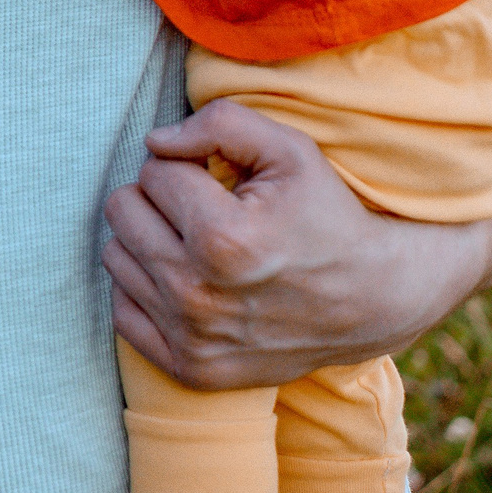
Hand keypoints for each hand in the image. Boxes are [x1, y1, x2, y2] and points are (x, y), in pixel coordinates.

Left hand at [102, 99, 487, 391]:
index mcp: (222, 239)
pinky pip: (122, 310)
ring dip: (150, 240)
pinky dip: (147, 289)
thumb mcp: (290, 149)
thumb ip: (219, 123)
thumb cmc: (327, 215)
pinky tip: (189, 279)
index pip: (154, 171)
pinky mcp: (191, 370)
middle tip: (206, 209)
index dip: (188, 167)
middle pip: (123, 210)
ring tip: (198, 243)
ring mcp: (192, 339)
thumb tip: (154, 142)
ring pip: (115, 255)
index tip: (222, 182)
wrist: (376, 300)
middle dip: (161, 198)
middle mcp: (198, 295)